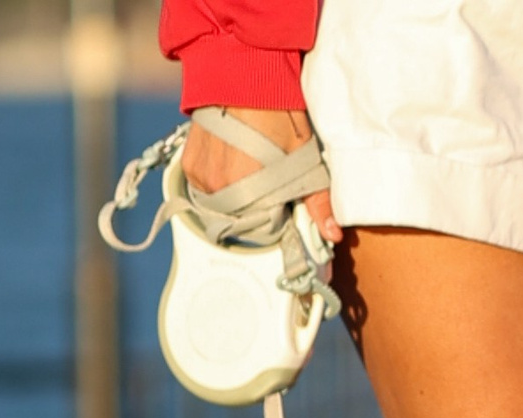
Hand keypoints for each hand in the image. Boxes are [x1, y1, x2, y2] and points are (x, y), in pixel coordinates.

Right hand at [183, 105, 341, 243]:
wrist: (243, 76)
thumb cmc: (277, 115)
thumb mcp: (305, 159)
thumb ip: (318, 201)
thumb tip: (332, 235)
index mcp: (251, 193)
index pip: (266, 228)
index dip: (280, 219)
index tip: (287, 206)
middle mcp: (220, 189)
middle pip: (244, 219)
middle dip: (260, 210)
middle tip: (271, 184)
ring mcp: (202, 177)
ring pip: (224, 206)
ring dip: (239, 199)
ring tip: (253, 174)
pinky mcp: (189, 166)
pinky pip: (205, 189)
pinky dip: (221, 184)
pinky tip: (234, 168)